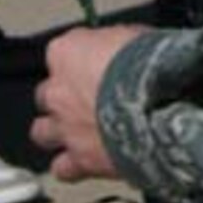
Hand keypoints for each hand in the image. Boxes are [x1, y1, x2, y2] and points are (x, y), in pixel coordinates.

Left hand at [31, 24, 145, 180]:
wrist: (160, 107)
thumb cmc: (150, 67)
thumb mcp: (137, 35)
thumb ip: (117, 43)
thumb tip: (124, 48)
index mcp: (68, 52)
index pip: (63, 50)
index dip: (83, 57)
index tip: (101, 59)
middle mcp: (58, 90)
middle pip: (47, 93)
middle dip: (65, 97)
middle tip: (91, 98)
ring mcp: (65, 127)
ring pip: (42, 132)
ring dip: (59, 131)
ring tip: (81, 131)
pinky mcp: (79, 160)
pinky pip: (62, 168)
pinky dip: (71, 166)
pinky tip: (86, 162)